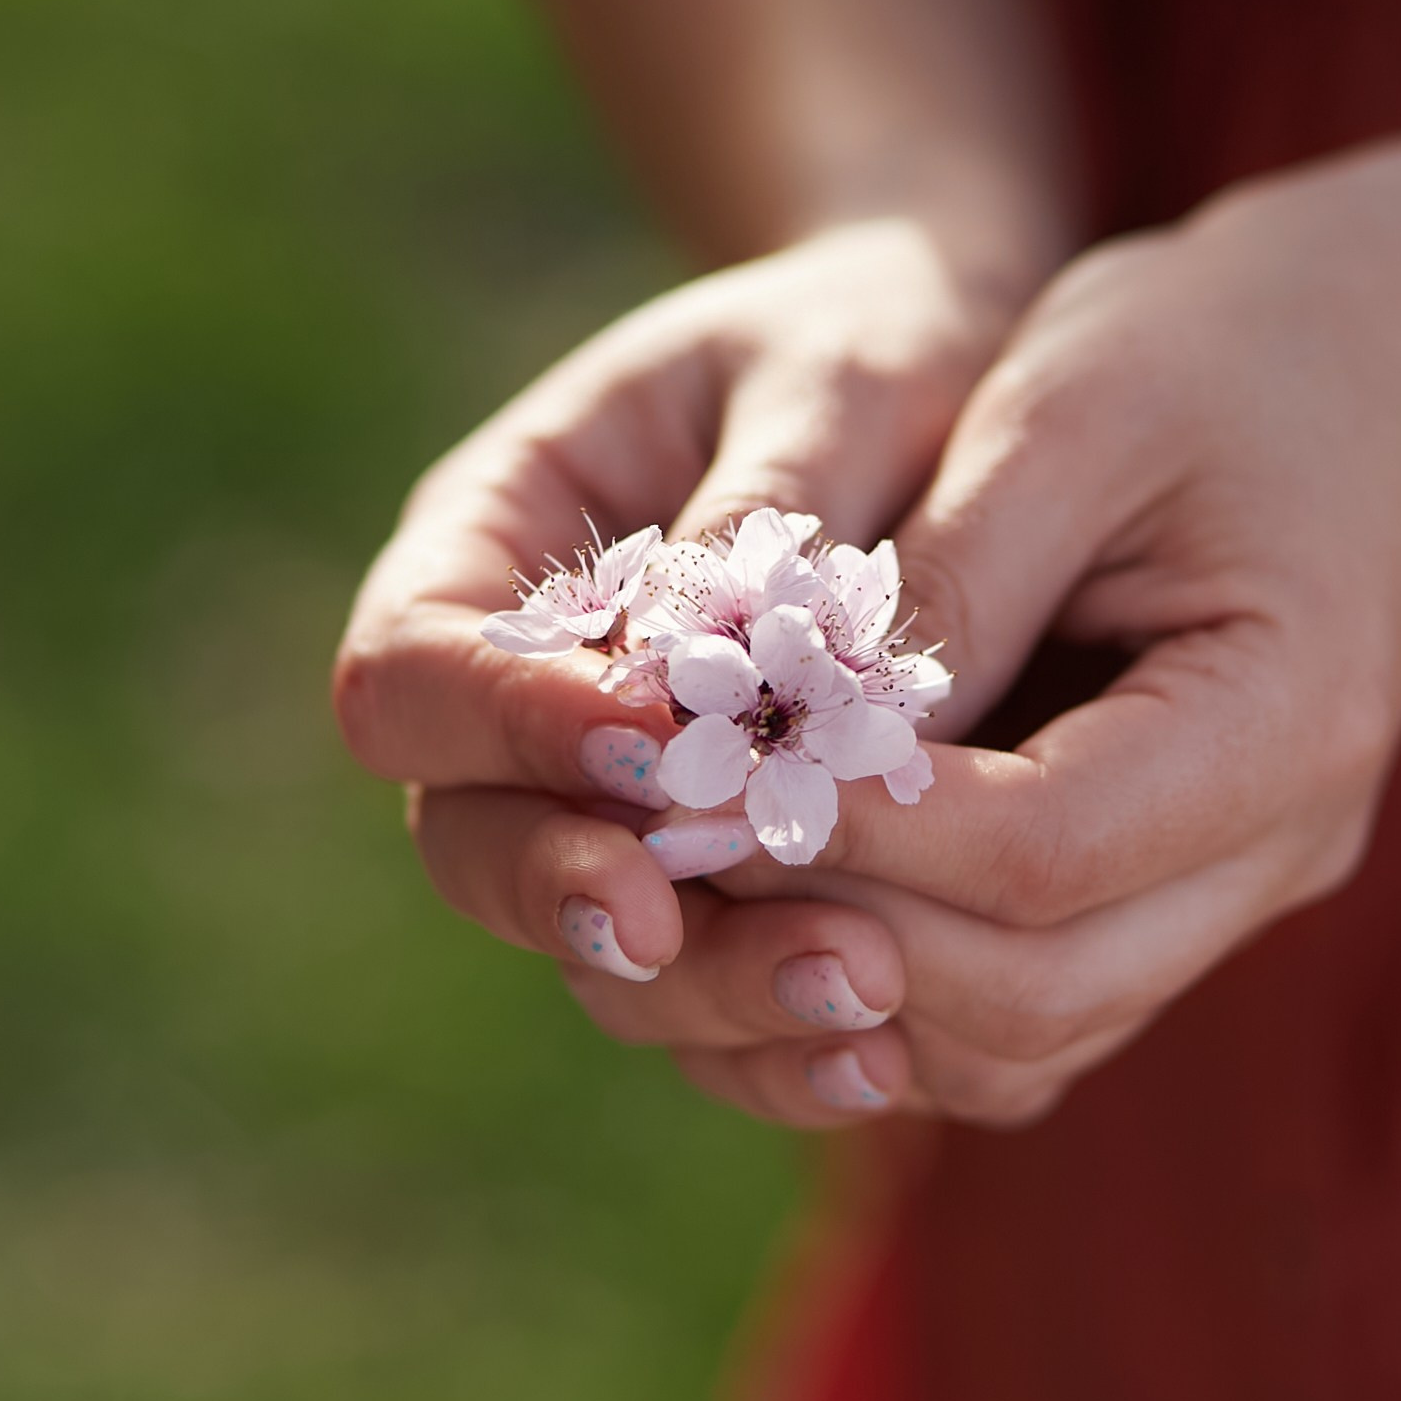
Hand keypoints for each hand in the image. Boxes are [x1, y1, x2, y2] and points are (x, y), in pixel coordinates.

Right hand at [335, 217, 1046, 1106]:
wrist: (982, 395)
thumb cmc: (888, 347)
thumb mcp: (842, 378)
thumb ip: (771, 515)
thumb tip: (701, 680)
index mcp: (494, 539)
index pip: (418, 664)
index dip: (506, 720)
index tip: (651, 742)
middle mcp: (519, 698)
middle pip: (467, 839)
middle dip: (572, 892)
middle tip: (672, 923)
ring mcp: (609, 811)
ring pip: (592, 947)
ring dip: (706, 988)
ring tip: (863, 993)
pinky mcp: (721, 892)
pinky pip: (712, 1001)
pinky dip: (783, 1038)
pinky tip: (888, 1054)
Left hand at [589, 136, 1400, 1127]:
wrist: (1373, 369)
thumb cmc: (1215, 354)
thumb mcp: (1072, 409)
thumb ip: (951, 579)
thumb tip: (804, 732)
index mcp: (1287, 717)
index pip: (1042, 853)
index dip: (852, 834)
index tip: (690, 777)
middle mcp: (1281, 847)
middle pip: (1034, 995)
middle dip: (824, 931)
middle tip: (656, 841)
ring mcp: (1232, 894)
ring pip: (1021, 1040)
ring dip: (841, 984)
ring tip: (688, 871)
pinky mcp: (1171, 899)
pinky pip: (1021, 1010)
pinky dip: (888, 981)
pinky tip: (769, 882)